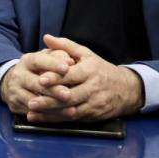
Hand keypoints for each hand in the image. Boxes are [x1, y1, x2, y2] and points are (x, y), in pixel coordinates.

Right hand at [0, 45, 73, 114]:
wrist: (15, 82)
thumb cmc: (38, 69)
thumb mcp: (46, 58)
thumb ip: (58, 56)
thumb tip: (69, 61)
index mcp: (27, 61)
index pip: (38, 61)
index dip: (52, 65)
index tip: (66, 68)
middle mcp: (18, 75)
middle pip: (35, 83)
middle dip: (53, 90)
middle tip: (68, 95)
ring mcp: (15, 91)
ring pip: (34, 101)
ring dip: (53, 107)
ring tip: (70, 110)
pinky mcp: (15, 105)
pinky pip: (33, 113)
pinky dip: (49, 116)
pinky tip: (62, 117)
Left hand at [23, 35, 143, 122]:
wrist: (127, 89)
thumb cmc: (101, 69)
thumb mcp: (86, 54)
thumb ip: (65, 46)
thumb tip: (46, 37)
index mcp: (89, 71)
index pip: (71, 75)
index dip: (56, 78)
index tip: (40, 79)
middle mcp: (92, 88)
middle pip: (69, 96)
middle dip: (49, 100)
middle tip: (31, 102)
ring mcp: (93, 104)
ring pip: (70, 110)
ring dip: (51, 113)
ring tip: (32, 112)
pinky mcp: (92, 115)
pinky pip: (73, 119)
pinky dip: (57, 120)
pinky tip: (42, 119)